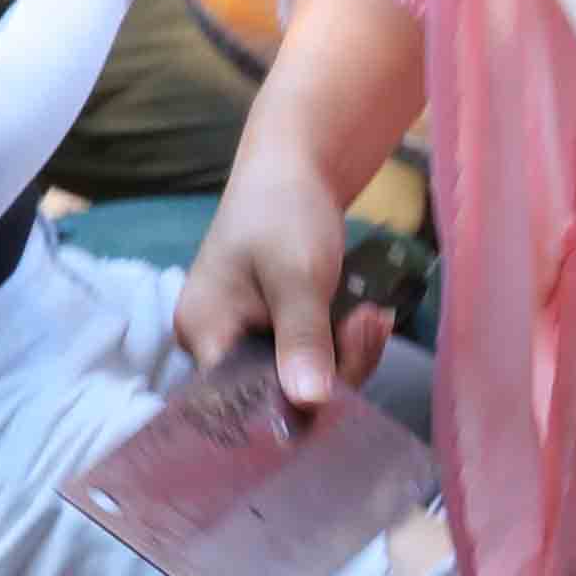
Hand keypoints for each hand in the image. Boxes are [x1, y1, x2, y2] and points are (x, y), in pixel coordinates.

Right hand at [175, 169, 392, 407]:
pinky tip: (366, 316)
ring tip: (371, 315)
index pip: (239, 401)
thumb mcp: (297, 276)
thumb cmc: (283, 211)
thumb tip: (309, 403)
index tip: (340, 379)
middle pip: (276, 395)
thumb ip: (302, 339)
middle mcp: (216, 346)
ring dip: (347, 354)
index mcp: (203, 333)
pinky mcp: (274, 336)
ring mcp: (246, 341)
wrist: (296, 170)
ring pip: (301, 380)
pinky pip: (311, 361)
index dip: (290, 405)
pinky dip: (343, 345)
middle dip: (332, 368)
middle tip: (367, 322)